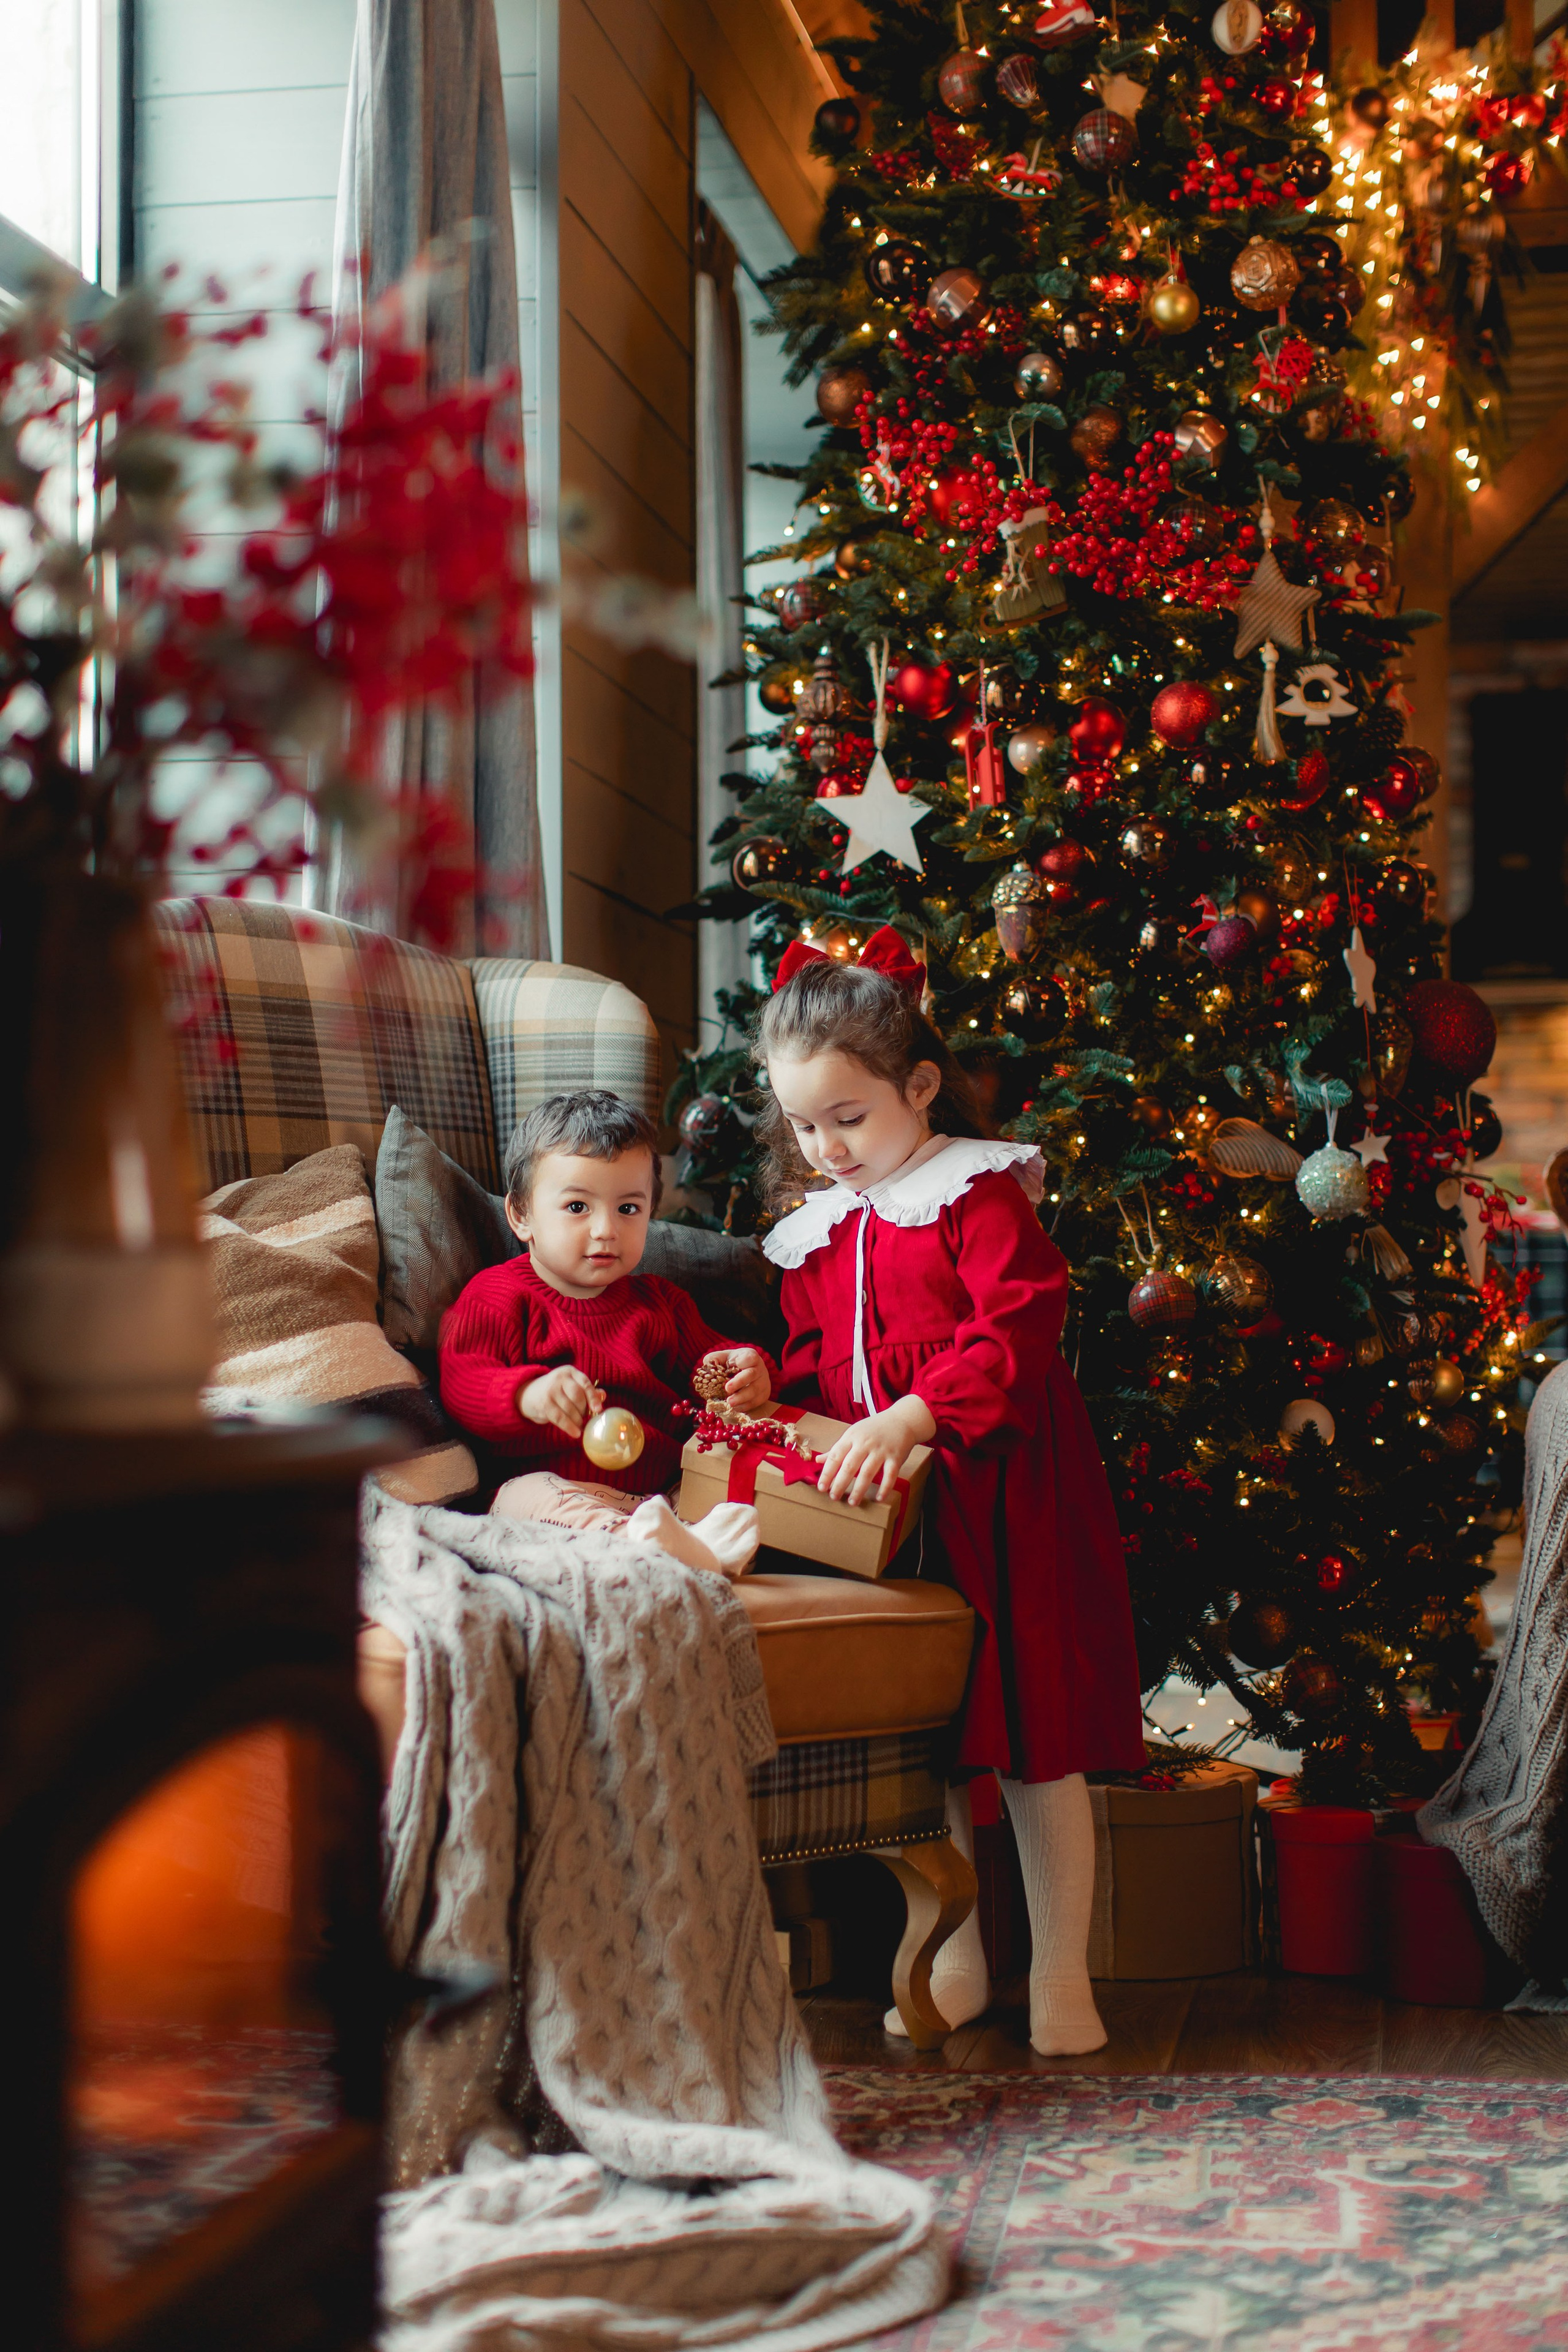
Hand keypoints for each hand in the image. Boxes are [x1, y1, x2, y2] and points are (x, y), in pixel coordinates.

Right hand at [519, 1365, 604, 1439]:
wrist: (528, 1394)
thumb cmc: (556, 1391)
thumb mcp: (570, 1385)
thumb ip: (587, 1390)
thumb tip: (603, 1395)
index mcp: (569, 1372)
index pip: (585, 1383)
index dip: (593, 1397)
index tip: (598, 1409)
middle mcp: (559, 1378)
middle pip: (578, 1396)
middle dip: (583, 1410)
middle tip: (584, 1416)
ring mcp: (550, 1390)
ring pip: (570, 1409)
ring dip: (577, 1420)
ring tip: (579, 1424)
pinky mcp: (544, 1404)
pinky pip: (560, 1418)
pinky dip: (569, 1427)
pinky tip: (575, 1433)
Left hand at [706, 1347, 770, 1415]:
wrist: (747, 1372)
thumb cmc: (732, 1364)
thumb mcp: (723, 1357)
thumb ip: (714, 1359)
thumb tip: (710, 1366)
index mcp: (749, 1356)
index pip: (750, 1357)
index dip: (744, 1360)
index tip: (736, 1363)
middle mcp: (759, 1368)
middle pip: (752, 1374)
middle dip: (739, 1382)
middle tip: (727, 1389)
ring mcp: (763, 1382)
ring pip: (754, 1391)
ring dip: (741, 1398)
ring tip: (729, 1403)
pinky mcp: (764, 1395)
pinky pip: (755, 1402)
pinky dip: (744, 1406)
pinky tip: (735, 1407)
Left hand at [818, 1396, 934, 1507]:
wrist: (902, 1420)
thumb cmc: (874, 1429)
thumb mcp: (853, 1434)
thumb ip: (837, 1449)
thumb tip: (818, 1460)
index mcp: (852, 1437)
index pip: (835, 1456)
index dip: (827, 1473)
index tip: (821, 1487)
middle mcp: (865, 1443)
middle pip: (849, 1466)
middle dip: (840, 1483)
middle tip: (833, 1497)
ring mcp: (881, 1450)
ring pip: (867, 1473)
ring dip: (859, 1489)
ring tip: (852, 1502)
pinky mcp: (896, 1457)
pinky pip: (890, 1475)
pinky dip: (884, 1488)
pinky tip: (878, 1498)